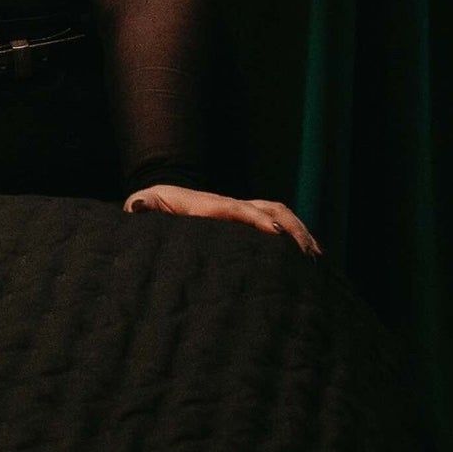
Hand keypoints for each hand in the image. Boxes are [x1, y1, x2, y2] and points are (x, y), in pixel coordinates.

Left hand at [126, 184, 317, 250]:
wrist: (165, 195)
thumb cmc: (155, 206)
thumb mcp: (147, 205)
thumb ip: (144, 206)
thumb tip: (136, 205)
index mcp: (211, 206)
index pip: (239, 210)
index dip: (258, 218)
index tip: (275, 232)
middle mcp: (233, 204)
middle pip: (270, 208)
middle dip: (290, 227)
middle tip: (306, 253)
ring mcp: (243, 209)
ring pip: (279, 211)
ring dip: (299, 230)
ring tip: (316, 255)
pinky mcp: (247, 218)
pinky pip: (278, 219)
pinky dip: (296, 232)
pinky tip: (311, 254)